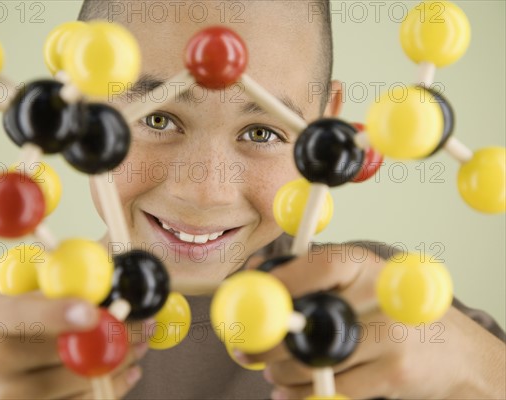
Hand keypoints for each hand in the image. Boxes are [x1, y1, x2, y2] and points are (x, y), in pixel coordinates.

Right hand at [0, 292, 150, 398]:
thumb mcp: (2, 306)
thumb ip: (47, 297)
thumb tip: (105, 285)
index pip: (23, 316)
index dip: (59, 314)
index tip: (94, 311)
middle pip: (67, 354)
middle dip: (117, 336)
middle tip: (146, 324)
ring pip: (82, 383)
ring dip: (122, 363)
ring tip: (141, 345)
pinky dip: (111, 389)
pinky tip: (126, 373)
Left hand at [240, 244, 505, 398]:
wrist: (454, 354)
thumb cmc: (390, 314)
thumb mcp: (358, 282)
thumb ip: (309, 277)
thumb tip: (252, 273)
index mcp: (367, 265)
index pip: (322, 264)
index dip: (283, 280)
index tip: (250, 296)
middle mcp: (382, 296)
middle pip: (313, 318)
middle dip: (270, 339)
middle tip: (244, 349)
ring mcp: (392, 336)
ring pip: (317, 360)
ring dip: (283, 371)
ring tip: (272, 372)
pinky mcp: (395, 373)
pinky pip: (335, 389)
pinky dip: (305, 395)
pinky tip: (290, 393)